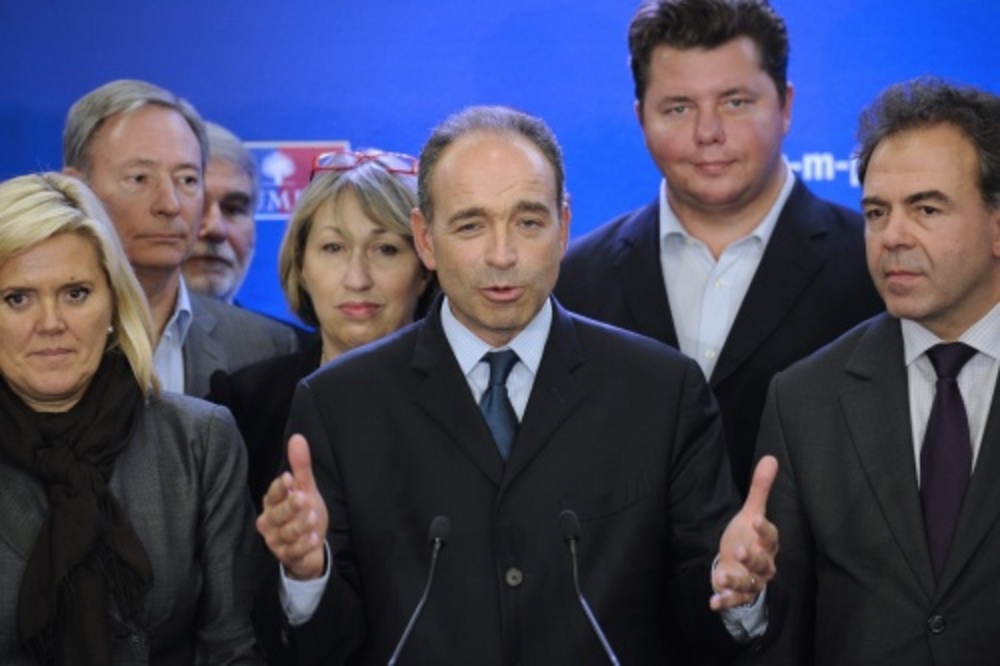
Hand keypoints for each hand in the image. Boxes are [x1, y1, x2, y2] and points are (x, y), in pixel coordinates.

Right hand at [256, 434, 328, 579]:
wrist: (310, 545)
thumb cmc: (303, 512)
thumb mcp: (305, 488)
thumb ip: (301, 467)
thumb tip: (297, 438)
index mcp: (272, 503)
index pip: (272, 494)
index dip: (279, 487)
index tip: (289, 478)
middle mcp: (270, 522)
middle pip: (276, 514)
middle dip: (289, 506)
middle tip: (303, 498)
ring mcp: (277, 541)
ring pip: (285, 533)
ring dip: (299, 525)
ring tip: (312, 517)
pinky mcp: (287, 556)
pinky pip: (293, 552)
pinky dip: (303, 546)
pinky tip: (313, 537)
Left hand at [710, 455, 778, 610]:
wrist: (739, 563)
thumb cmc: (747, 535)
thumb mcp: (751, 512)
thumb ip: (760, 489)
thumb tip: (771, 458)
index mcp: (767, 543)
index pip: (771, 536)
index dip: (765, 529)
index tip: (755, 520)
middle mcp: (764, 564)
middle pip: (763, 563)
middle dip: (752, 558)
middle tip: (739, 550)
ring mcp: (752, 580)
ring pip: (749, 583)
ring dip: (736, 580)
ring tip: (722, 574)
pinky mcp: (740, 593)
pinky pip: (735, 600)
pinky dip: (725, 601)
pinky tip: (712, 601)